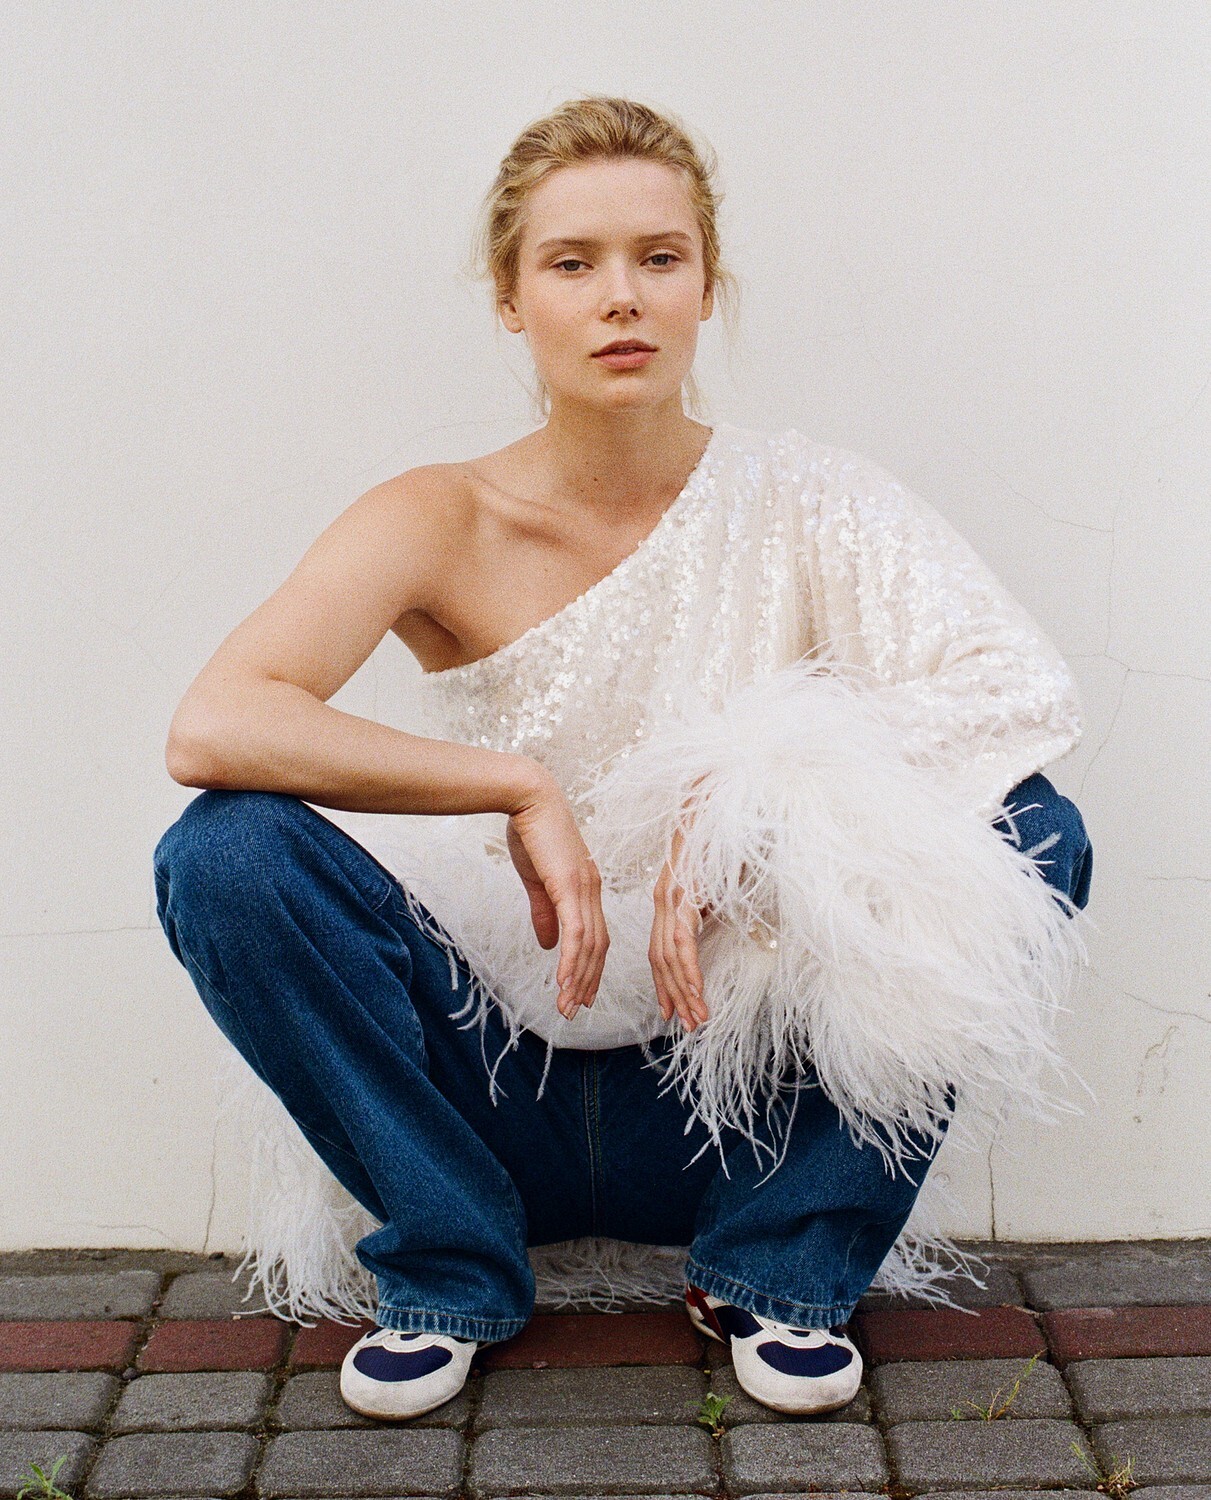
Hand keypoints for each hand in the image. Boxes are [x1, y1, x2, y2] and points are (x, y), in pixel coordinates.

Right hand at [505, 777, 608, 1019]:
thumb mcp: (537, 879)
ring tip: (568, 1006)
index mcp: (587, 888)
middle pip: (598, 947)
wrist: (527, 797)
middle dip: (588, 981)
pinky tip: (563, 981)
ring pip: (589, 945)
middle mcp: (592, 891)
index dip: (591, 967)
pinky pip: (575, 931)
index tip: (583, 992)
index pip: (596, 937)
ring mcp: (583, 888)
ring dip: (578, 979)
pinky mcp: (569, 885)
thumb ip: (545, 912)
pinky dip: (572, 959)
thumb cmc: (531, 832)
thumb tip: (548, 944)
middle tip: (577, 1010)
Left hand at [650, 817, 713, 1032]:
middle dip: (672, 994)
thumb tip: (719, 923)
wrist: (722, 804)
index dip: (664, 981)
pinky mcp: (686, 897)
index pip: (660, 948)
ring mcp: (673, 898)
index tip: (669, 1008)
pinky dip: (689, 973)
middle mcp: (665, 900)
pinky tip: (697, 996)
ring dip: (683, 993)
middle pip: (660, 959)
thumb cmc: (725, 839)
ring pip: (670, 958)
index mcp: (669, 897)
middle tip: (682, 1024)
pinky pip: (684, 944)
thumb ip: (712, 903)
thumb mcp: (718, 880)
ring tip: (694, 1020)